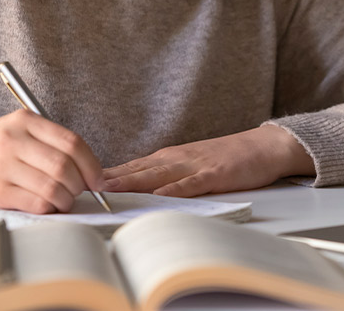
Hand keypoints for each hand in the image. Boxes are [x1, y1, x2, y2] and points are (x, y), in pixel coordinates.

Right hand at [0, 110, 104, 213]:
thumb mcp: (23, 130)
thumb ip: (53, 144)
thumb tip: (91, 171)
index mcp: (26, 120)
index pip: (71, 142)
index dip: (92, 164)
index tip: (99, 180)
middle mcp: (14, 140)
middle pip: (64, 166)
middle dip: (80, 184)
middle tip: (80, 191)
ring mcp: (4, 166)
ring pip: (52, 187)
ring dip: (66, 199)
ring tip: (64, 200)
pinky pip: (36, 203)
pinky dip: (50, 208)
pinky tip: (49, 206)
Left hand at [102, 125, 313, 196]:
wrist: (263, 147)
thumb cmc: (227, 158)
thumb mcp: (190, 164)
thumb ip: (165, 175)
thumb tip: (136, 188)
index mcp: (169, 157)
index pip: (132, 166)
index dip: (106, 175)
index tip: (80, 182)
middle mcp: (177, 158)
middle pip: (138, 169)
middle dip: (110, 179)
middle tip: (83, 186)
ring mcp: (195, 165)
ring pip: (159, 175)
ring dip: (133, 182)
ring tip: (110, 190)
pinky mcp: (215, 173)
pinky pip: (192, 183)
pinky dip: (175, 189)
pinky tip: (160, 195)